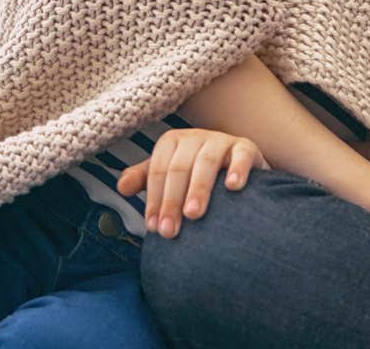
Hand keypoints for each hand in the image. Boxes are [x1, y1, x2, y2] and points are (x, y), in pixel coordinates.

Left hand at [117, 128, 268, 238]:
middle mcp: (196, 137)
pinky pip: (242, 155)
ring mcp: (222, 141)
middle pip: (179, 167)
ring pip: (207, 161)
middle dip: (172, 201)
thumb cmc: (195, 175)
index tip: (154, 227)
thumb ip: (144, 180)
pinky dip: (237, 170)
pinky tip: (232, 187)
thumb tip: (122, 187)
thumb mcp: (167, 176)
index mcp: (172, 142)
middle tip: (170, 231)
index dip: (154, 198)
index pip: (158, 169)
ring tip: (193, 214)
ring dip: (198, 188)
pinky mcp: (246, 148)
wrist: (235, 170)